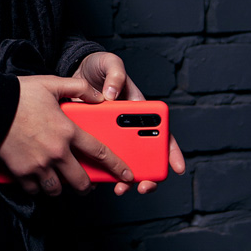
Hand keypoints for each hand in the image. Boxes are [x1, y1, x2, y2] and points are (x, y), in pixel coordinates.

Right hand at [0, 74, 135, 197]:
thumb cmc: (19, 94)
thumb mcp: (53, 84)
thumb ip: (79, 89)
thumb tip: (98, 96)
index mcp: (67, 131)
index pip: (100, 152)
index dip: (116, 166)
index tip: (125, 174)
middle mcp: (56, 152)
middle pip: (80, 181)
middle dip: (86, 185)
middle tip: (85, 183)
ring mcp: (38, 165)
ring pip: (57, 189)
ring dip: (61, 187)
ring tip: (59, 180)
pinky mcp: (21, 172)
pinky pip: (35, 190)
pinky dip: (38, 187)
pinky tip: (37, 179)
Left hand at [71, 52, 185, 195]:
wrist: (73, 69)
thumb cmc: (99, 68)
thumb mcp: (110, 63)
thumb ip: (116, 74)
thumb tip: (113, 95)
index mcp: (139, 110)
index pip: (161, 133)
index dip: (171, 152)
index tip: (177, 168)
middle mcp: (127, 126)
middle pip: (143, 155)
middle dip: (147, 174)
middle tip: (143, 185)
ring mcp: (110, 135)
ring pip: (120, 162)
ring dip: (123, 178)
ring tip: (119, 187)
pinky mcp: (91, 138)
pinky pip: (96, 156)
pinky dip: (98, 169)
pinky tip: (94, 177)